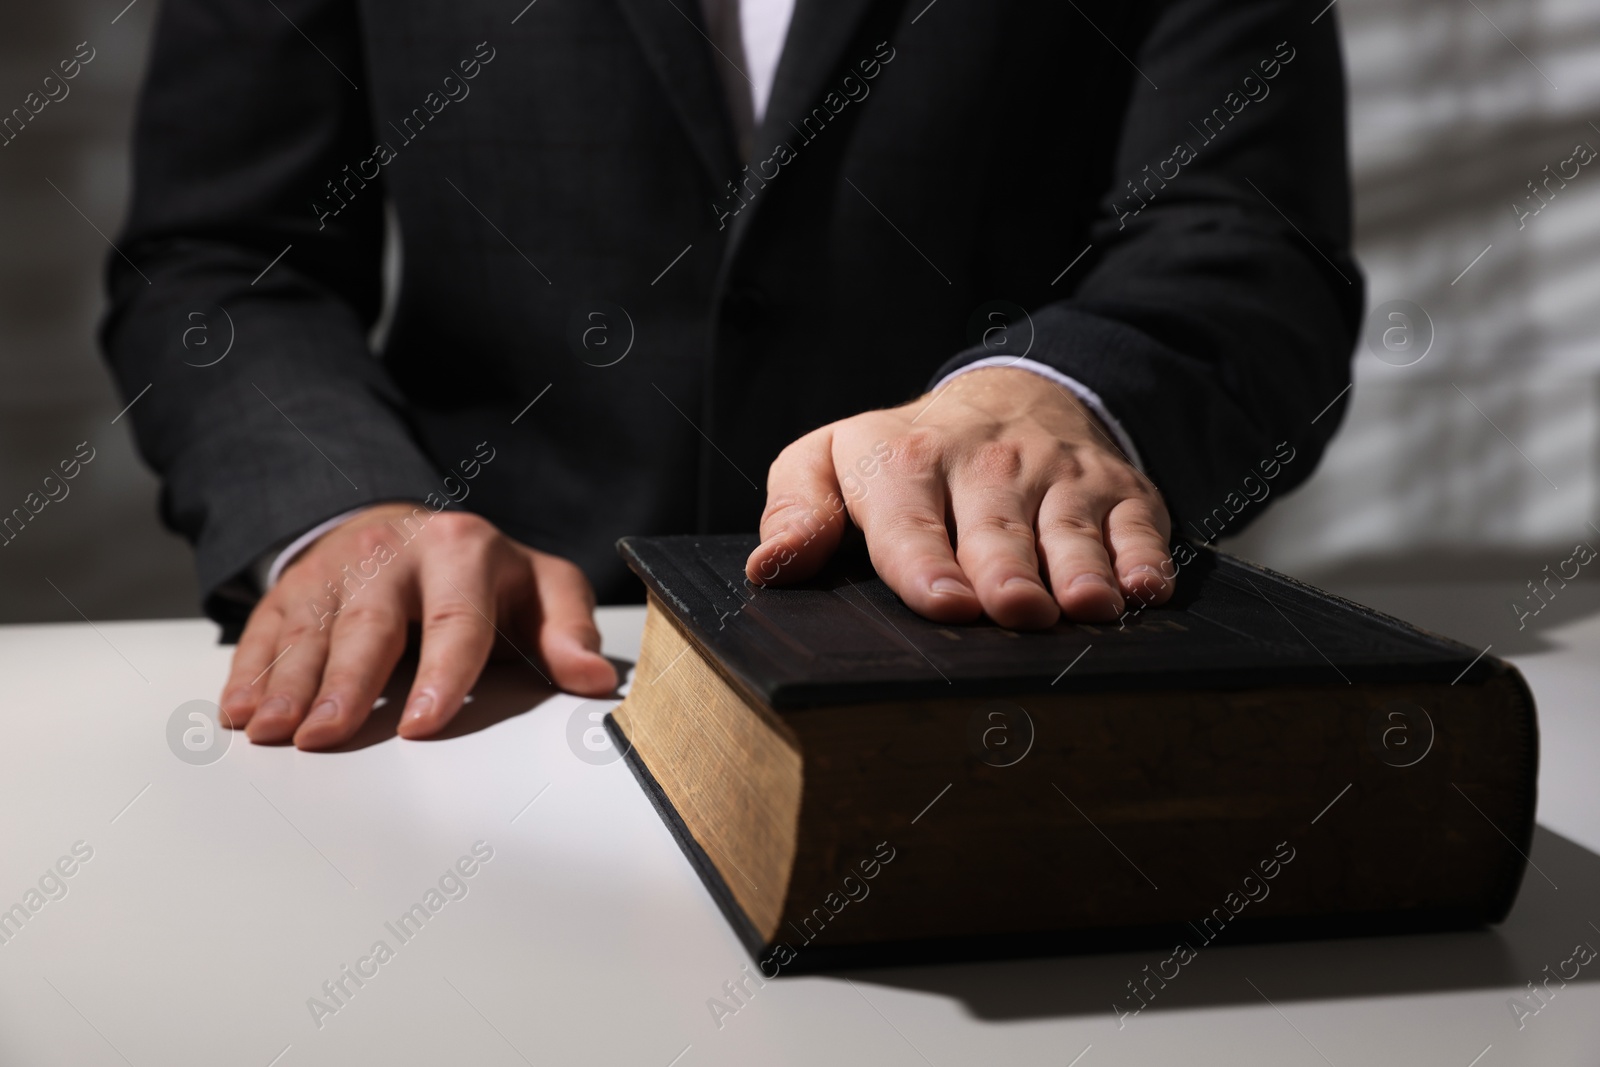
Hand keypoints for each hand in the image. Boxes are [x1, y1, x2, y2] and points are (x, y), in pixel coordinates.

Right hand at [218, 503, 616, 749]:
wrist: (413, 530)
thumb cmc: (485, 579)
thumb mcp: (541, 591)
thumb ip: (568, 631)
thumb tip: (596, 678)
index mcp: (464, 552)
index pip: (454, 620)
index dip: (440, 673)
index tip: (421, 724)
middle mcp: (395, 553)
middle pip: (369, 625)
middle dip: (345, 683)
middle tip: (324, 736)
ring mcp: (339, 567)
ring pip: (311, 629)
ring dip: (287, 683)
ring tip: (270, 730)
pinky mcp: (296, 585)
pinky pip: (268, 628)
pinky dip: (251, 670)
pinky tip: (240, 710)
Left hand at [745, 366, 1173, 627]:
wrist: (1013, 401)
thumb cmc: (906, 457)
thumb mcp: (832, 461)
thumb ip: (796, 510)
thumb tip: (769, 569)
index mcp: (905, 460)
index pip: (910, 518)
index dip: (927, 562)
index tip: (944, 603)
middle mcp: (988, 466)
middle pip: (997, 527)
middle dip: (1007, 571)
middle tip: (1015, 612)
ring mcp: (1059, 478)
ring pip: (1070, 528)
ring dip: (1080, 568)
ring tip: (1087, 607)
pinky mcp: (1119, 493)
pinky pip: (1137, 525)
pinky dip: (1145, 556)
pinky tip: (1145, 589)